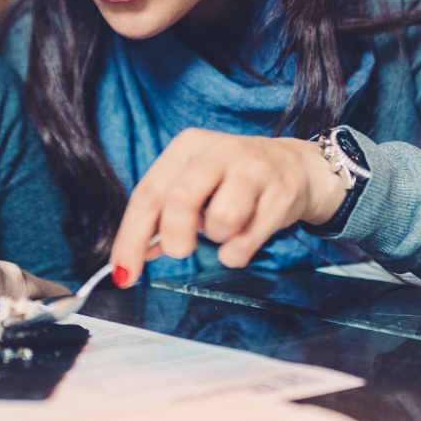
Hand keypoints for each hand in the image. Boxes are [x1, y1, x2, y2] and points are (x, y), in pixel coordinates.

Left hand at [109, 128, 345, 287]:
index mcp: (187, 147)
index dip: (131, 237)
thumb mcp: (194, 186)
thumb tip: (128, 259)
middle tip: (180, 249)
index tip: (123, 272)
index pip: (149, 193)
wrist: (297, 167)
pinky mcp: (282, 192)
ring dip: (217, 240)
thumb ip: (160, 218)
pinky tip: (245, 236)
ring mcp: (253, 169)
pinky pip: (248, 240)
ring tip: (225, 230)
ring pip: (221, 220)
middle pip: (180, 199)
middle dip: (175, 237)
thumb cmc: (233, 180)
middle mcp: (218, 151)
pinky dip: (238, 251)